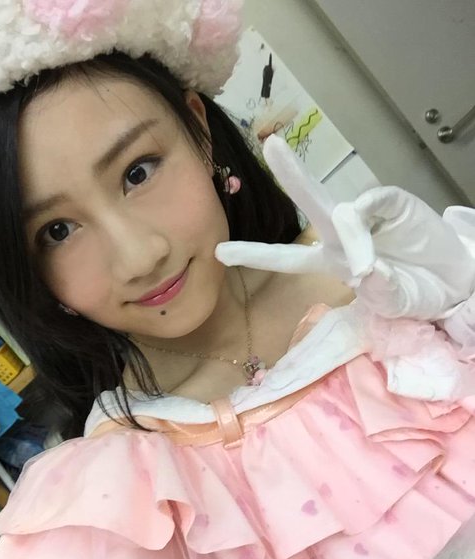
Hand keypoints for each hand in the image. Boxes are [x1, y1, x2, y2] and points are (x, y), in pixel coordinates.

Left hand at [215, 134, 474, 319]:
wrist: (455, 279)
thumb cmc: (416, 291)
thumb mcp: (394, 302)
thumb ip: (379, 289)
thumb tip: (365, 267)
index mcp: (332, 261)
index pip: (288, 257)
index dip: (256, 253)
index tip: (219, 252)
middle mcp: (343, 234)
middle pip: (311, 204)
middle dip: (290, 175)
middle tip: (271, 144)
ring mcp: (368, 216)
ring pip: (345, 209)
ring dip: (353, 240)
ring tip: (371, 270)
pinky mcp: (393, 203)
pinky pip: (376, 203)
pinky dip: (372, 222)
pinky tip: (380, 242)